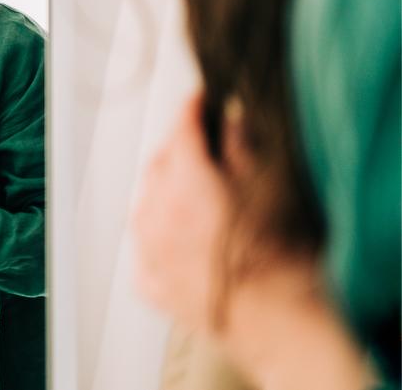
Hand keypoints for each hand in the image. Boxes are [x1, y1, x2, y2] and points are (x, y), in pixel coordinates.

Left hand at [135, 94, 373, 388]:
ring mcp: (148, 251)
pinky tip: (182, 240)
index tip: (201, 101)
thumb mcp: (270, 187)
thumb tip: (229, 119)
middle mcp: (156, 213)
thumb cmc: (282, 260)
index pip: (181, 130)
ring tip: (193, 196)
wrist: (279, 325)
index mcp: (185, 182)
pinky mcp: (150, 285)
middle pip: (158, 166)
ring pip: (145, 206)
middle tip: (202, 148)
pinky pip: (145, 250)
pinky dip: (158, 239)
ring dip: (164, 194)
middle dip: (178, 151)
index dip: (193, 110)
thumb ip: (241, 147)